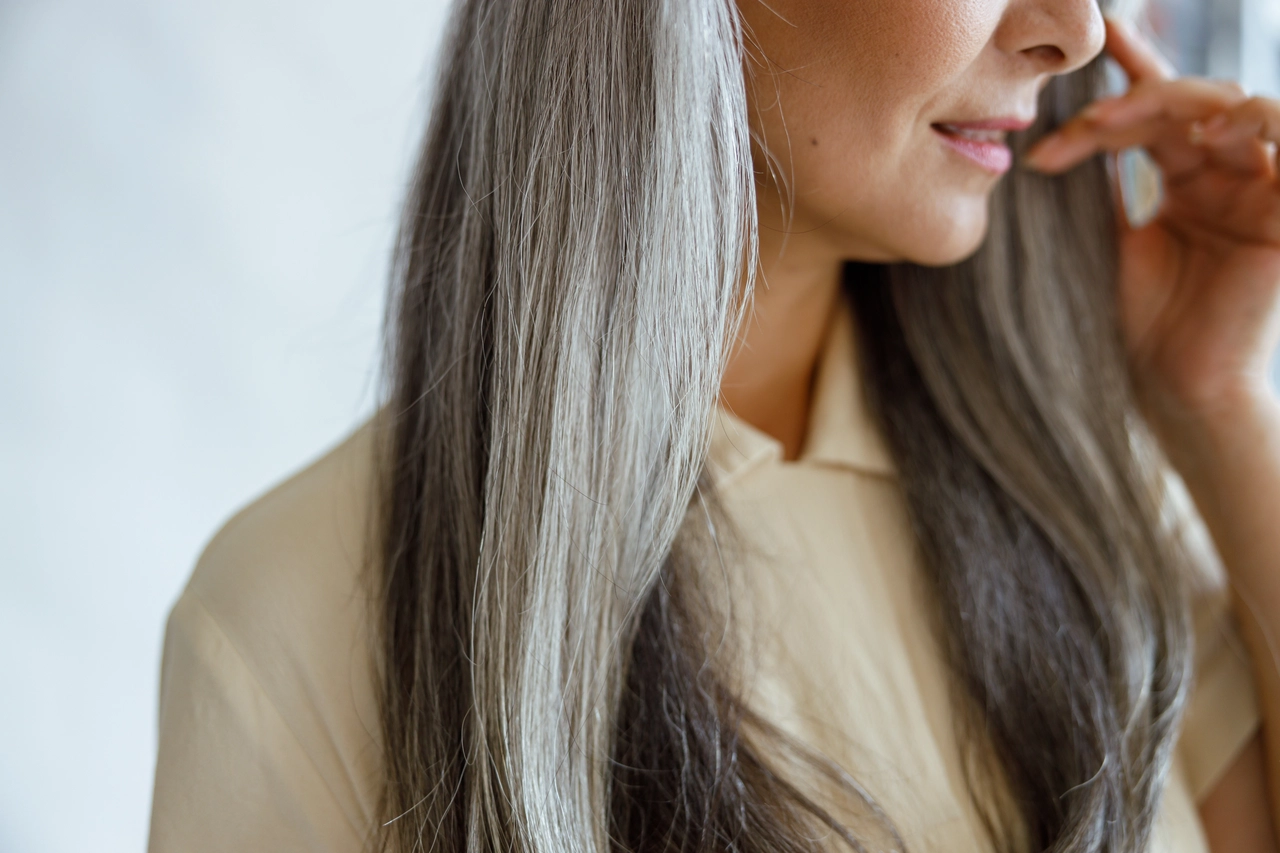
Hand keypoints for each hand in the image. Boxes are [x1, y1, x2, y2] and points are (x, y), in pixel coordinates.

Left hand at [1023, 17, 1279, 443]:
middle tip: (1081, 123)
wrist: (1172, 389)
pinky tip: (1208, 131)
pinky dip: (1255, 124)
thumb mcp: (1104, 242)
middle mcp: (1224, 176)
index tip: (1097, 39)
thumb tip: (1050, 137)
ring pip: (1236, 109)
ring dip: (1179, 103)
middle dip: (1131, 101)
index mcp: (1184, 180)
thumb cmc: (1137, 326)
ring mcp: (1258, 190)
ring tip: (1122, 120)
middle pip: (1187, 104)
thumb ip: (1098, 187)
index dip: (1132, 70)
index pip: (1159, 110)